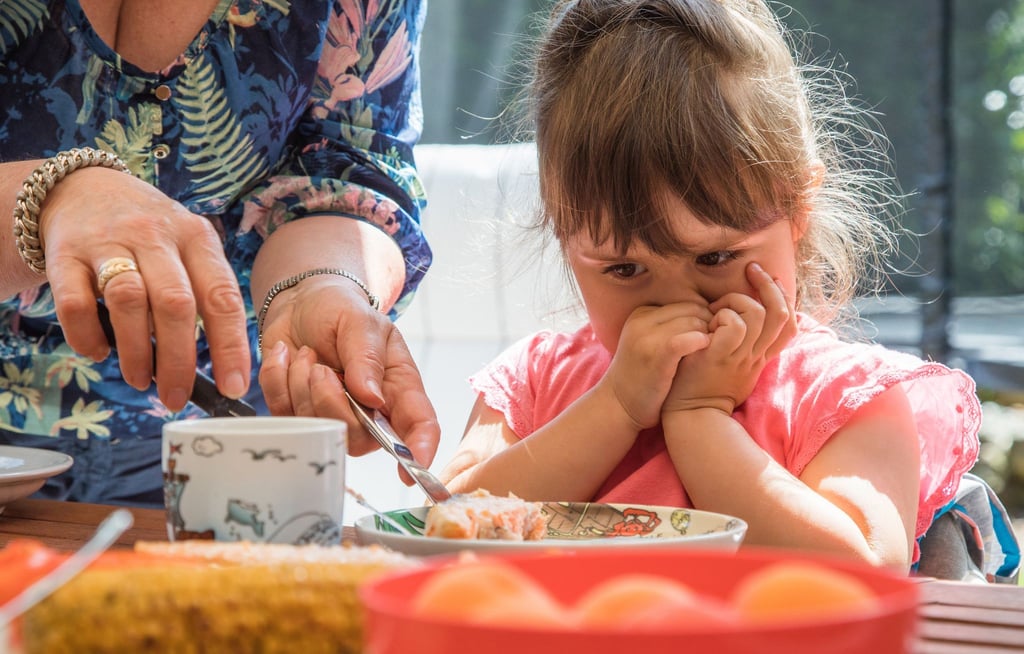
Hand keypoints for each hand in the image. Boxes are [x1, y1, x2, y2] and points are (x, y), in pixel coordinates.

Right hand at [40, 167, 250, 410]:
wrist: (82, 189)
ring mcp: (108, 242)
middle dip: (179, 360)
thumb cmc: (150, 236)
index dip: (231, 347)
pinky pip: (76, 303)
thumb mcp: (187, 248)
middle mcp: (155, 236)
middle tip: (177, 397)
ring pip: (129, 302)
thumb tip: (222, 367)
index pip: (222, 297)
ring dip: (136, 352)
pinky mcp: (66, 255)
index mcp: (196, 238)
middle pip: (176, 304)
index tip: (233, 387)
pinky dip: (87, 336)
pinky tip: (99, 352)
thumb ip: (203, 296)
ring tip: (142, 380)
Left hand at [257, 275, 440, 474]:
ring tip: (305, 354)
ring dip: (301, 385)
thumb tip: (372, 398)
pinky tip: (287, 358)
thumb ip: (366, 358)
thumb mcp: (360, 321)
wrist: (301, 302)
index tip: (408, 469)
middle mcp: (371, 411)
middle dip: (330, 403)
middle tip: (320, 368)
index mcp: (398, 387)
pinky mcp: (299, 414)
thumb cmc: (341, 310)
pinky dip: (278, 381)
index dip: (419, 451)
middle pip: (358, 437)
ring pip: (318, 428)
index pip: (419, 425)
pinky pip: (283, 415)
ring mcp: (334, 416)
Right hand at [599, 301, 711, 431]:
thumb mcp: (647, 342)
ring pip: (693, 322)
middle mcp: (641, 321)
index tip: (708, 336)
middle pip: (691, 310)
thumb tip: (706, 316)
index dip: (702, 318)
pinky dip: (700, 342)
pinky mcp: (656, 355)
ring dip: (708, 334)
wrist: (618, 406)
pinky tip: (705, 352)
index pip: (684, 304)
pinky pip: (686, 339)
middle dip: (708, 324)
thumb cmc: (641, 377)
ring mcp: (646, 338)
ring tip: (711, 351)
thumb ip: (668, 327)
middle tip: (715, 344)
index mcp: (641, 314)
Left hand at [664, 262, 796, 414]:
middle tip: (751, 270)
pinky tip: (708, 323)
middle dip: (767, 286)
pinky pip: (734, 325)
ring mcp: (740, 356)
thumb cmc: (703, 388)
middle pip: (779, 313)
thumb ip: (741, 346)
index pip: (788, 325)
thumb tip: (740, 319)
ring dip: (735, 300)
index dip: (785, 298)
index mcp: (760, 358)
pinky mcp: (720, 357)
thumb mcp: (732, 367)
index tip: (771, 280)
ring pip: (757, 313)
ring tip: (715, 308)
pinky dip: (722, 315)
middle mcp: (755, 356)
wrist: (692, 415)